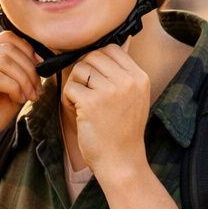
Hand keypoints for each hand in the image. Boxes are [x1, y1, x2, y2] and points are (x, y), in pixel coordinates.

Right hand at [0, 32, 42, 165]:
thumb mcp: (9, 90)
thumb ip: (19, 72)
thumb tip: (41, 59)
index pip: (7, 38)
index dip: (29, 50)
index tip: (42, 69)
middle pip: (7, 48)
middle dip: (29, 68)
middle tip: (37, 89)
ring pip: (4, 61)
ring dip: (23, 79)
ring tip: (29, 96)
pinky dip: (13, 87)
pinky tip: (17, 99)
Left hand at [59, 45, 150, 178]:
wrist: (121, 161)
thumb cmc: (122, 131)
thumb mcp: (134, 98)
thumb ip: (123, 74)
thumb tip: (106, 47)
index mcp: (140, 77)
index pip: (111, 48)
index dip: (96, 60)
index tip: (93, 78)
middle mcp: (127, 81)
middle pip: (93, 56)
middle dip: (82, 72)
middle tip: (84, 91)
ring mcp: (110, 91)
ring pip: (79, 69)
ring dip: (74, 85)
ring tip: (80, 103)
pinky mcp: (91, 102)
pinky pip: (70, 87)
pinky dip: (68, 99)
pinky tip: (76, 112)